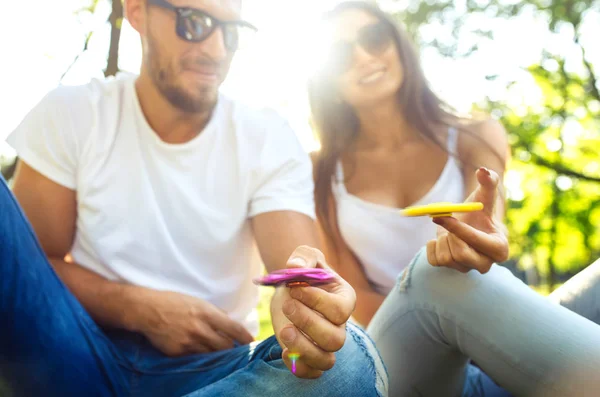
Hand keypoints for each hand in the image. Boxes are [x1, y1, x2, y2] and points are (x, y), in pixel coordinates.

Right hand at [127, 288, 253, 355]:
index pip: (234, 328)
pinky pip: (195, 358)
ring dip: (216, 353)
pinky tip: (197, 349)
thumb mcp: (198, 302)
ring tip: (216, 350)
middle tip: (234, 349)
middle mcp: (200, 329)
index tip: (252, 343)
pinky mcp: (178, 353)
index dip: (246, 337)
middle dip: (232, 349)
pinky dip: (199, 355)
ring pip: (211, 354)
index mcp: (207, 313)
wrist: (147, 310)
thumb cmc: (174, 303)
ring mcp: (188, 342)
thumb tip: (230, 324)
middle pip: (225, 346)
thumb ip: (214, 314)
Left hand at [270, 245, 355, 378]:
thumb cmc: (303, 273)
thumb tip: (295, 266)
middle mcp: (339, 325)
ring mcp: (325, 344)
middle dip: (309, 324)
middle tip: (287, 305)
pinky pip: (312, 373)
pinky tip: (284, 350)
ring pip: (326, 360)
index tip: (296, 288)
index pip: (340, 310)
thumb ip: (303, 256)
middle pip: (335, 339)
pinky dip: (299, 366)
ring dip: (303, 348)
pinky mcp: (310, 357)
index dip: (318, 301)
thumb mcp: (304, 257)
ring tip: (284, 330)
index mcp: (344, 300)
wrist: (291, 290)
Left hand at [426, 167, 508, 273]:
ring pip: (445, 258)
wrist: (467, 225)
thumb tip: (482, 171)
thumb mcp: (485, 196)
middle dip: (449, 236)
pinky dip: (432, 247)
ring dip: (441, 239)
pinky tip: (442, 239)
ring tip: (448, 231)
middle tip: (446, 221)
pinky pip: (434, 261)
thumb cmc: (479, 211)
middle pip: (460, 254)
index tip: (441, 216)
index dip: (457, 228)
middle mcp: (485, 264)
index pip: (476, 241)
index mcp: (500, 248)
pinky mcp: (451, 270)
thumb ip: (489, 181)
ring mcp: (467, 269)